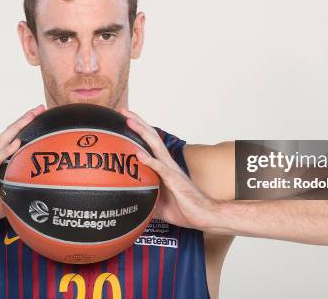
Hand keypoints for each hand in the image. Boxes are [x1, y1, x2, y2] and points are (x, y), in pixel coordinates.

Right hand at [0, 105, 45, 228]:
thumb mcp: (5, 201)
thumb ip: (18, 193)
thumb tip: (37, 196)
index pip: (14, 142)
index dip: (26, 130)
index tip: (41, 119)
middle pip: (10, 134)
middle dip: (25, 120)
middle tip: (41, 107)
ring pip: (4, 140)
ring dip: (18, 127)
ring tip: (31, 115)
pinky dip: (6, 150)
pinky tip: (17, 142)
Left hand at [120, 107, 218, 229]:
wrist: (204, 216)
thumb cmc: (185, 209)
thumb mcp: (159, 205)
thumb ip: (146, 200)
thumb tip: (130, 205)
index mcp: (164, 167)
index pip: (150, 143)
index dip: (139, 130)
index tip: (125, 119)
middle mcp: (168, 163)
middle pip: (151, 137)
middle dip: (138, 122)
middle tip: (123, 110)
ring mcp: (172, 170)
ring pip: (155, 146)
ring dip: (142, 132)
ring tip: (129, 121)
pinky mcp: (175, 181)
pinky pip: (160, 169)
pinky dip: (150, 160)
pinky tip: (139, 154)